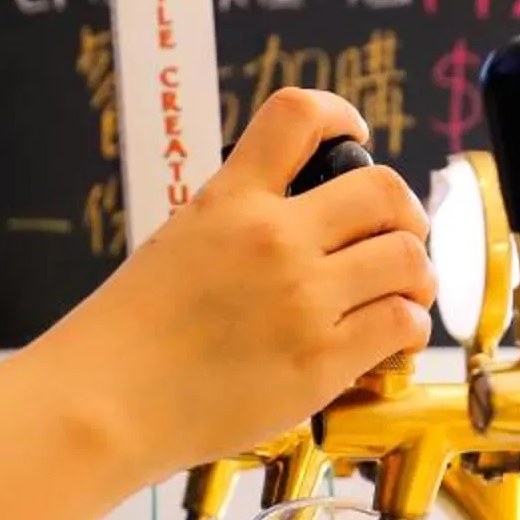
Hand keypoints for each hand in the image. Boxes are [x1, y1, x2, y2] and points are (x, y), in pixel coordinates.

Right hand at [23, 88, 437, 481]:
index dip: (342, 116)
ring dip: (417, 275)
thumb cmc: (128, 339)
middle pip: (384, 190)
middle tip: (398, 237)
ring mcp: (302, 297)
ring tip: (403, 293)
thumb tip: (298, 226)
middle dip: (404, 214)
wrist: (103, 404)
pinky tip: (393, 337)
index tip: (356, 137)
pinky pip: (402, 322)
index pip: (299, 116)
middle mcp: (272, 238)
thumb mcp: (178, 244)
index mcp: (229, 199)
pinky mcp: (322, 359)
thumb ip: (239, 225)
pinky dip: (411, 327)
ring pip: (407, 258)